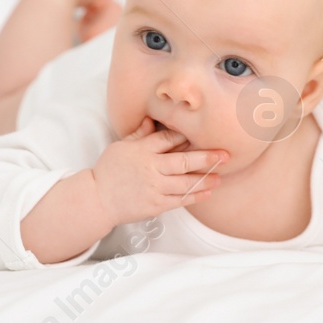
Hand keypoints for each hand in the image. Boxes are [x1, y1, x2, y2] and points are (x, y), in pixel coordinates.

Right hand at [91, 117, 227, 227]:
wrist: (97, 199)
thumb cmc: (109, 170)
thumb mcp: (121, 146)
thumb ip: (139, 134)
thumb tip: (150, 118)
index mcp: (143, 150)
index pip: (169, 139)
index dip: (187, 136)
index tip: (204, 133)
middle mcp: (151, 168)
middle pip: (183, 161)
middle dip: (207, 157)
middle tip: (225, 155)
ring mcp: (154, 187)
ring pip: (185, 182)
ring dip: (205, 179)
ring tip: (220, 175)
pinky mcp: (155, 205)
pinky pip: (180, 200)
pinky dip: (195, 196)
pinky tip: (208, 192)